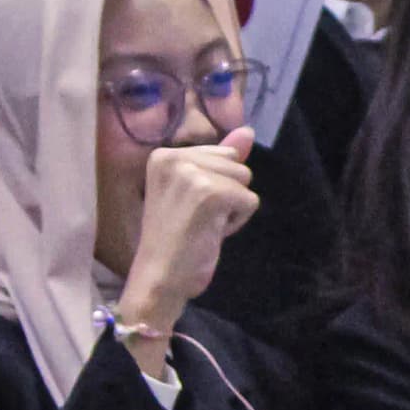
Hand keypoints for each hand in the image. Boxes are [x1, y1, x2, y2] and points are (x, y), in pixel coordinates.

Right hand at [117, 127, 259, 339]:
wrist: (159, 278)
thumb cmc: (176, 240)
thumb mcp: (197, 192)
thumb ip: (220, 160)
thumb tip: (248, 132)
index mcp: (163, 155)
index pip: (222, 153)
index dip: (216, 185)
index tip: (189, 208)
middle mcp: (172, 157)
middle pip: (236, 163)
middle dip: (227, 193)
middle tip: (196, 218)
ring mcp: (191, 174)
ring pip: (245, 179)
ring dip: (232, 207)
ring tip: (203, 224)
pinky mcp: (211, 193)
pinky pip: (251, 200)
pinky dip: (238, 221)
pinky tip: (211, 233)